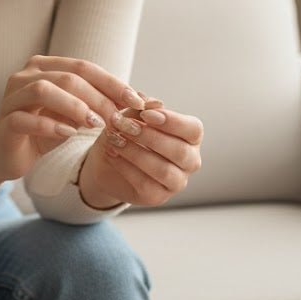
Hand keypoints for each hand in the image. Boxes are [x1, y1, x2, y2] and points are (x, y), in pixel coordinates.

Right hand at [0, 55, 145, 201]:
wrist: (3, 152)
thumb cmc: (43, 130)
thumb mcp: (77, 117)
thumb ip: (103, 106)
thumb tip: (149, 101)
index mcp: (45, 67)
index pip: (85, 67)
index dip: (113, 83)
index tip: (137, 102)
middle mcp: (26, 75)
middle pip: (68, 76)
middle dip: (98, 97)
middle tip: (118, 118)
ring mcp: (12, 97)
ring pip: (45, 90)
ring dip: (75, 107)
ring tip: (95, 125)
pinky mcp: (5, 122)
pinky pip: (27, 119)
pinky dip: (52, 126)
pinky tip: (70, 135)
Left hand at [78, 102, 202, 207]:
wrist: (108, 160)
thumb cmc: (127, 134)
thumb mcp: (131, 116)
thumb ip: (142, 109)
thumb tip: (152, 102)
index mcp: (191, 138)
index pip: (193, 129)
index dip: (172, 121)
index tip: (146, 114)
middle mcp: (190, 161)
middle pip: (179, 151)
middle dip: (149, 137)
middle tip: (123, 125)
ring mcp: (176, 182)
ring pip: (163, 170)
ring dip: (136, 152)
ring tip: (115, 139)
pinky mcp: (157, 197)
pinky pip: (146, 184)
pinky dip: (126, 167)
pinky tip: (112, 153)